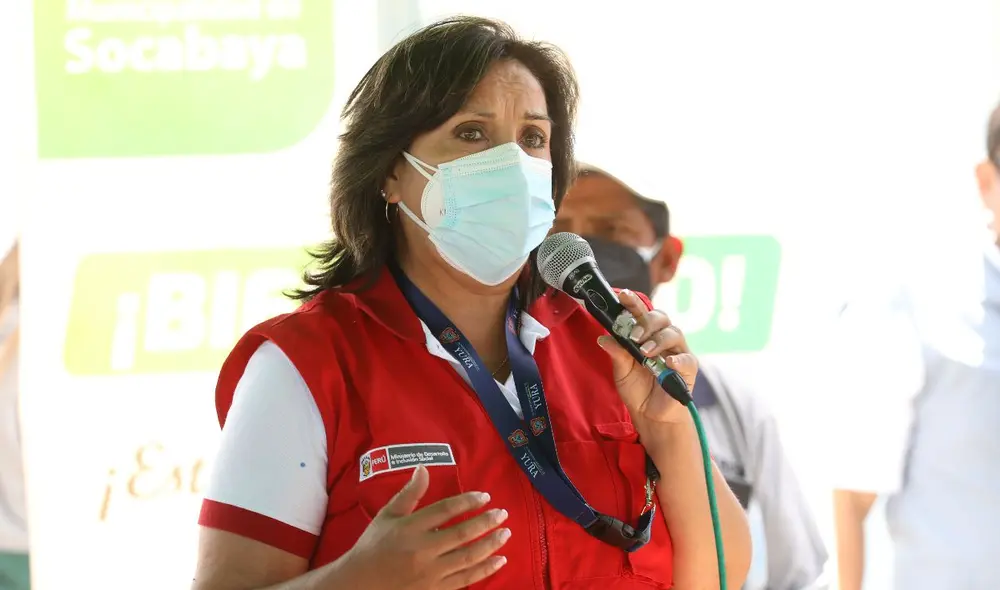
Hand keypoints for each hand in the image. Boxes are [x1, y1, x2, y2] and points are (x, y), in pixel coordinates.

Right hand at [342, 465, 509, 589]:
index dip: (468, 501)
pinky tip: (499, 560)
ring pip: (468, 557)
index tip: (485, 496)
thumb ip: (409, 493)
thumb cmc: (374, 546)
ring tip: (505, 533)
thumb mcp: (387, 516)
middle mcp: (422, 550)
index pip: (445, 510)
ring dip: (490, 544)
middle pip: (462, 534)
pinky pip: (465, 579)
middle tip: (503, 514)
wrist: (359, 584)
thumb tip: (423, 467)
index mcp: (410, 528)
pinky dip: (485, 570)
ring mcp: (430, 573)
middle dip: (486, 522)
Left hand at [597, 289, 698, 425]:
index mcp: (646, 334)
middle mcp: (663, 338)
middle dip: (646, 322)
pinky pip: (686, 359)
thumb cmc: (637, 389)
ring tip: (645, 351)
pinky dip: (677, 358)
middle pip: (661, 317)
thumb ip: (617, 354)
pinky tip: (668, 362)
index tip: (623, 296)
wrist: (650, 415)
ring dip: (658, 339)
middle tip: (634, 336)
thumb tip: (603, 338)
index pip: (641, 313)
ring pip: (674, 333)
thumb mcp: (621, 371)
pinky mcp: (688, 368)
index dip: (633, 302)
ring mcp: (678, 352)